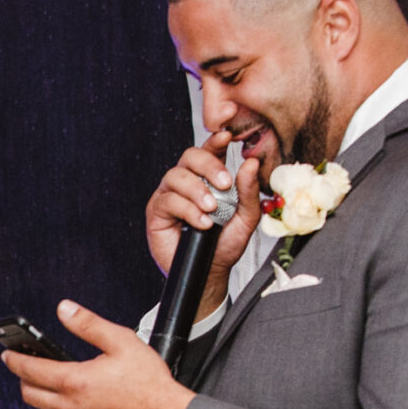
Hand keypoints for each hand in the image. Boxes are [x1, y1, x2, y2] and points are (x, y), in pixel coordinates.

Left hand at [3, 300, 195, 408]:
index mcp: (75, 382)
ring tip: (54, 386)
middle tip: (29, 368)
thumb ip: (88, 324)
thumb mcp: (121, 341)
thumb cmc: (150, 382)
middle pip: (30, 394)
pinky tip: (78, 405)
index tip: (7, 354)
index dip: (15, 360)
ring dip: (43, 399)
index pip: (30, 370)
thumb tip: (64, 309)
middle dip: (25, 379)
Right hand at [145, 130, 264, 312]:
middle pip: (189, 156)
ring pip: (176, 176)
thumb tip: (251, 163)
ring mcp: (169, 195)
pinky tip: (201, 222)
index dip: (215, 140)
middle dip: (208, 166)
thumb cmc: (224, 244)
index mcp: (208, 178)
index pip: (209, 151)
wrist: (209, 271)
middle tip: (224, 184)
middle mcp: (186, 182)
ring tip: (212, 209)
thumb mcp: (246, 217)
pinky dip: (188, 210)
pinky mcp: (156, 211)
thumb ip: (248, 191)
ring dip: (197, 190)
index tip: (227, 136)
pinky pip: (168, 200)